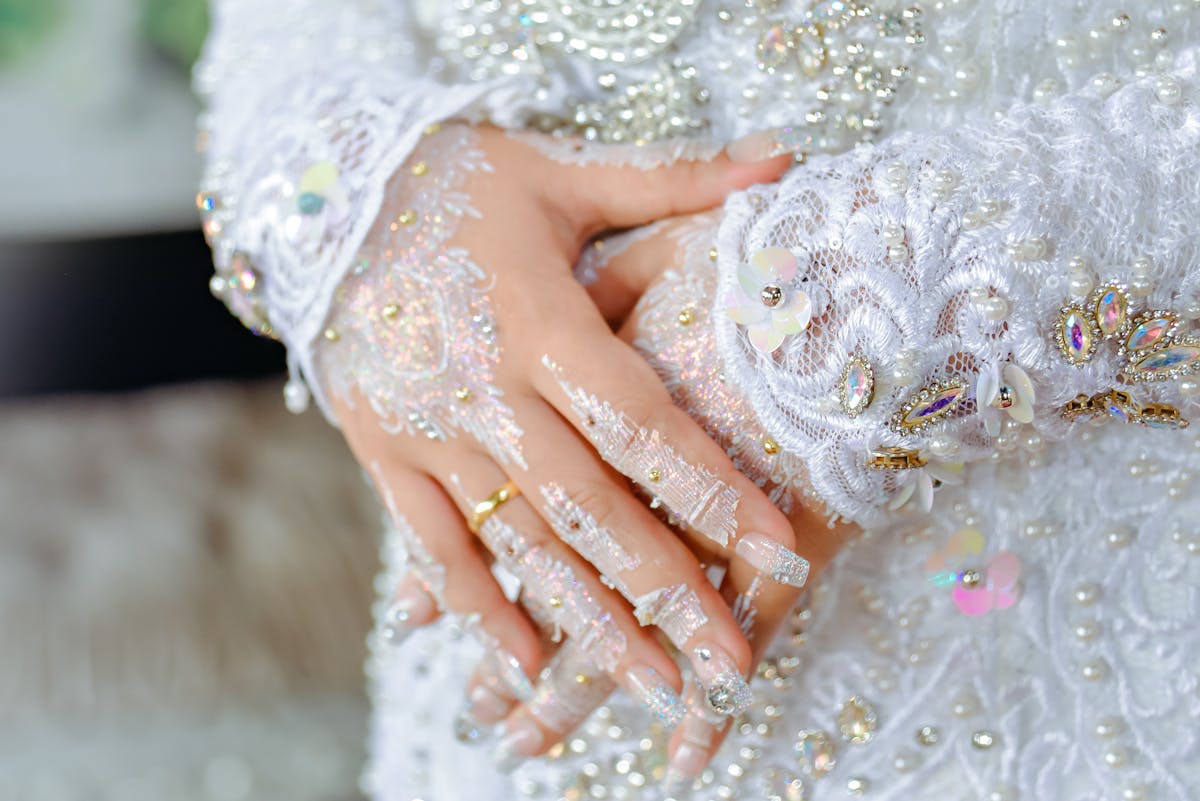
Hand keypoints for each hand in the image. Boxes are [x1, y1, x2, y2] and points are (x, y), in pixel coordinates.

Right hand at [322, 123, 804, 752]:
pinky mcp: (382, 451)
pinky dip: (475, 605)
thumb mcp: (560, 173)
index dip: (711, 487)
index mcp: (536, 318)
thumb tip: (784, 157)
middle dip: (663, 588)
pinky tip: (524, 661)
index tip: (780, 549)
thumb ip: (672, 181)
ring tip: (651, 685)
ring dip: (585, 619)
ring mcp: (426, 428)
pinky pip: (431, 542)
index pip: (639, 421)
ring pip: (517, 540)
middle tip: (730, 661)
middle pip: (587, 504)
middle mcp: (483, 387)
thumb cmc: (456, 181)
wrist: (321, 194)